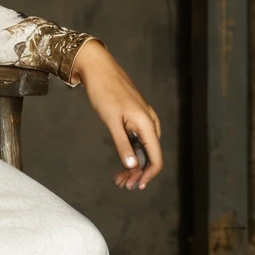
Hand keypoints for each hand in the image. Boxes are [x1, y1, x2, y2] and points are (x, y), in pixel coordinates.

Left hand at [71, 40, 162, 190]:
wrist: (98, 68)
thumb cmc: (103, 92)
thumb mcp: (111, 121)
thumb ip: (122, 144)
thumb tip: (133, 167)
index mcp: (147, 124)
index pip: (156, 158)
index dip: (148, 175)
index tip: (136, 186)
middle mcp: (150, 122)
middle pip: (150, 155)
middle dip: (137, 173)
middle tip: (121, 185)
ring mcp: (143, 119)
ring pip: (144, 148)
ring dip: (133, 165)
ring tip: (119, 178)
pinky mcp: (135, 116)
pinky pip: (138, 139)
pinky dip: (130, 152)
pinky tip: (122, 160)